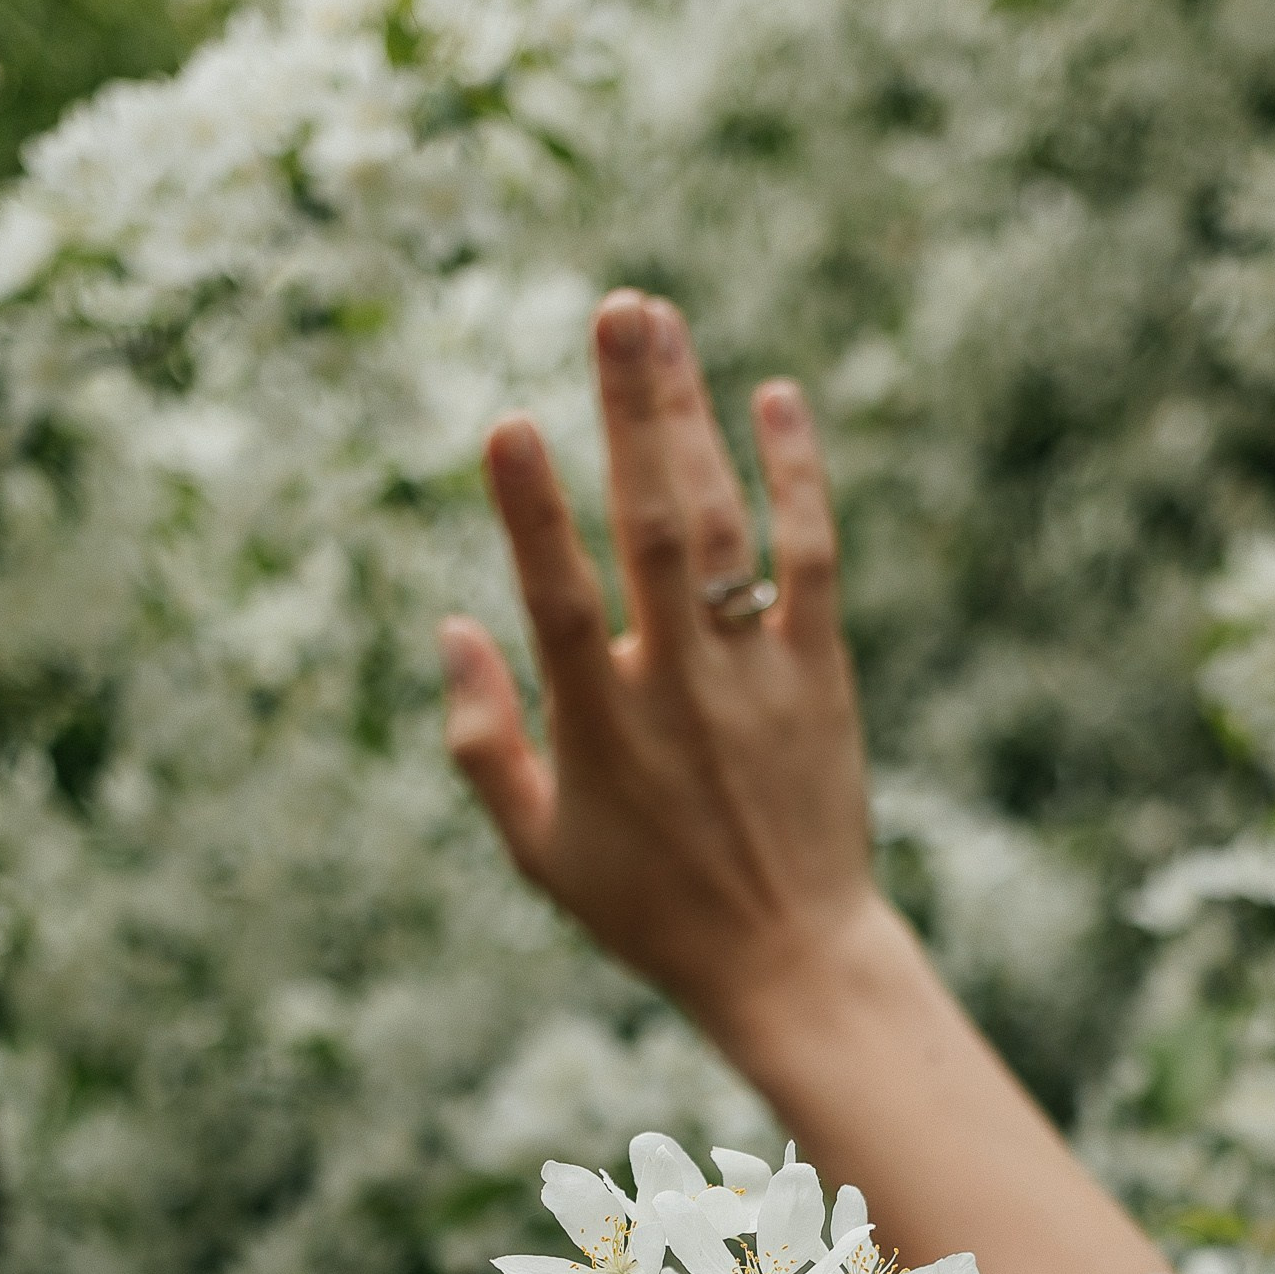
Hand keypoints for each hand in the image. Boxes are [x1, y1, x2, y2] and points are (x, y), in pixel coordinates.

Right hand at [442, 288, 1164, 1273]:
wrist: (792, 961)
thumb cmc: (651, 912)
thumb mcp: (542, 853)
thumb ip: (487, 743)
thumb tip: (453, 626)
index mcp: (602, 730)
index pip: (559, 602)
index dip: (533, 515)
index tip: (509, 426)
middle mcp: (682, 688)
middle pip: (656, 528)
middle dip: (634, 414)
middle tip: (617, 312)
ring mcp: (758, 674)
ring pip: (726, 525)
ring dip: (693, 416)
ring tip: (661, 321)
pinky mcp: (821, 674)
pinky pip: (813, 559)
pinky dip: (799, 477)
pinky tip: (776, 398)